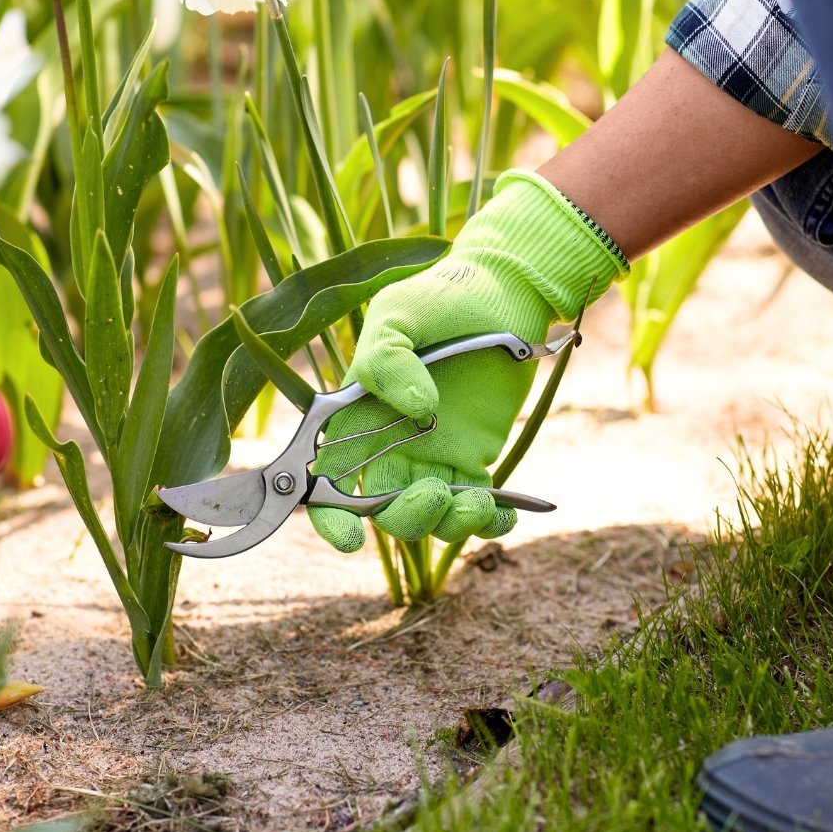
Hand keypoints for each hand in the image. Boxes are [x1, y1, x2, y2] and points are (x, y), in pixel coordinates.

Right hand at [307, 171, 625, 551]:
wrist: (501, 293)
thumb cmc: (439, 299)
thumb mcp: (398, 314)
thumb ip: (388, 359)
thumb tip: (415, 411)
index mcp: (354, 419)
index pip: (329, 482)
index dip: (331, 520)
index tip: (351, 538)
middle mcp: (389, 446)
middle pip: (383, 512)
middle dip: (405, 518)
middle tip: (435, 493)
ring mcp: (434, 456)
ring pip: (431, 517)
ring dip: (451, 524)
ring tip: (479, 502)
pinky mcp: (476, 457)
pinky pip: (477, 506)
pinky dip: (491, 521)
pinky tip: (504, 512)